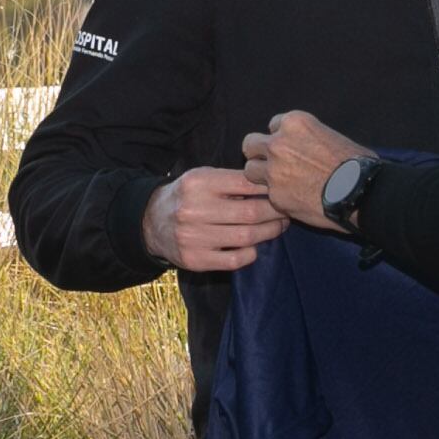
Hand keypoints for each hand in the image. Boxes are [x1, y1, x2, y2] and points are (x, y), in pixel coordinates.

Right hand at [142, 166, 289, 271]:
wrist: (151, 222)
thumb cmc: (188, 196)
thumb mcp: (203, 178)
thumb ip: (232, 180)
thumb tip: (271, 186)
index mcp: (198, 183)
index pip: (245, 183)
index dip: (269, 187)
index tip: (282, 189)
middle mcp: (194, 210)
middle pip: (251, 213)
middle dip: (276, 212)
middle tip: (287, 210)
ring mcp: (194, 237)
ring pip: (247, 238)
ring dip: (270, 232)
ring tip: (279, 226)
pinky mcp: (195, 260)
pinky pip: (235, 261)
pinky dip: (251, 253)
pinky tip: (254, 245)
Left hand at [240, 112, 372, 232]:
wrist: (363, 192)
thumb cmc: (357, 164)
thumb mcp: (332, 136)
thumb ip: (309, 138)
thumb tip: (304, 147)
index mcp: (295, 123)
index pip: (273, 125)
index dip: (281, 138)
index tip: (290, 149)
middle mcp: (279, 143)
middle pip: (250, 144)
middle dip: (259, 153)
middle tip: (273, 164)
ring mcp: (274, 171)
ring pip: (250, 170)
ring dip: (262, 176)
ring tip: (280, 184)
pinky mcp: (275, 196)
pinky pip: (266, 195)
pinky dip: (277, 198)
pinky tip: (294, 200)